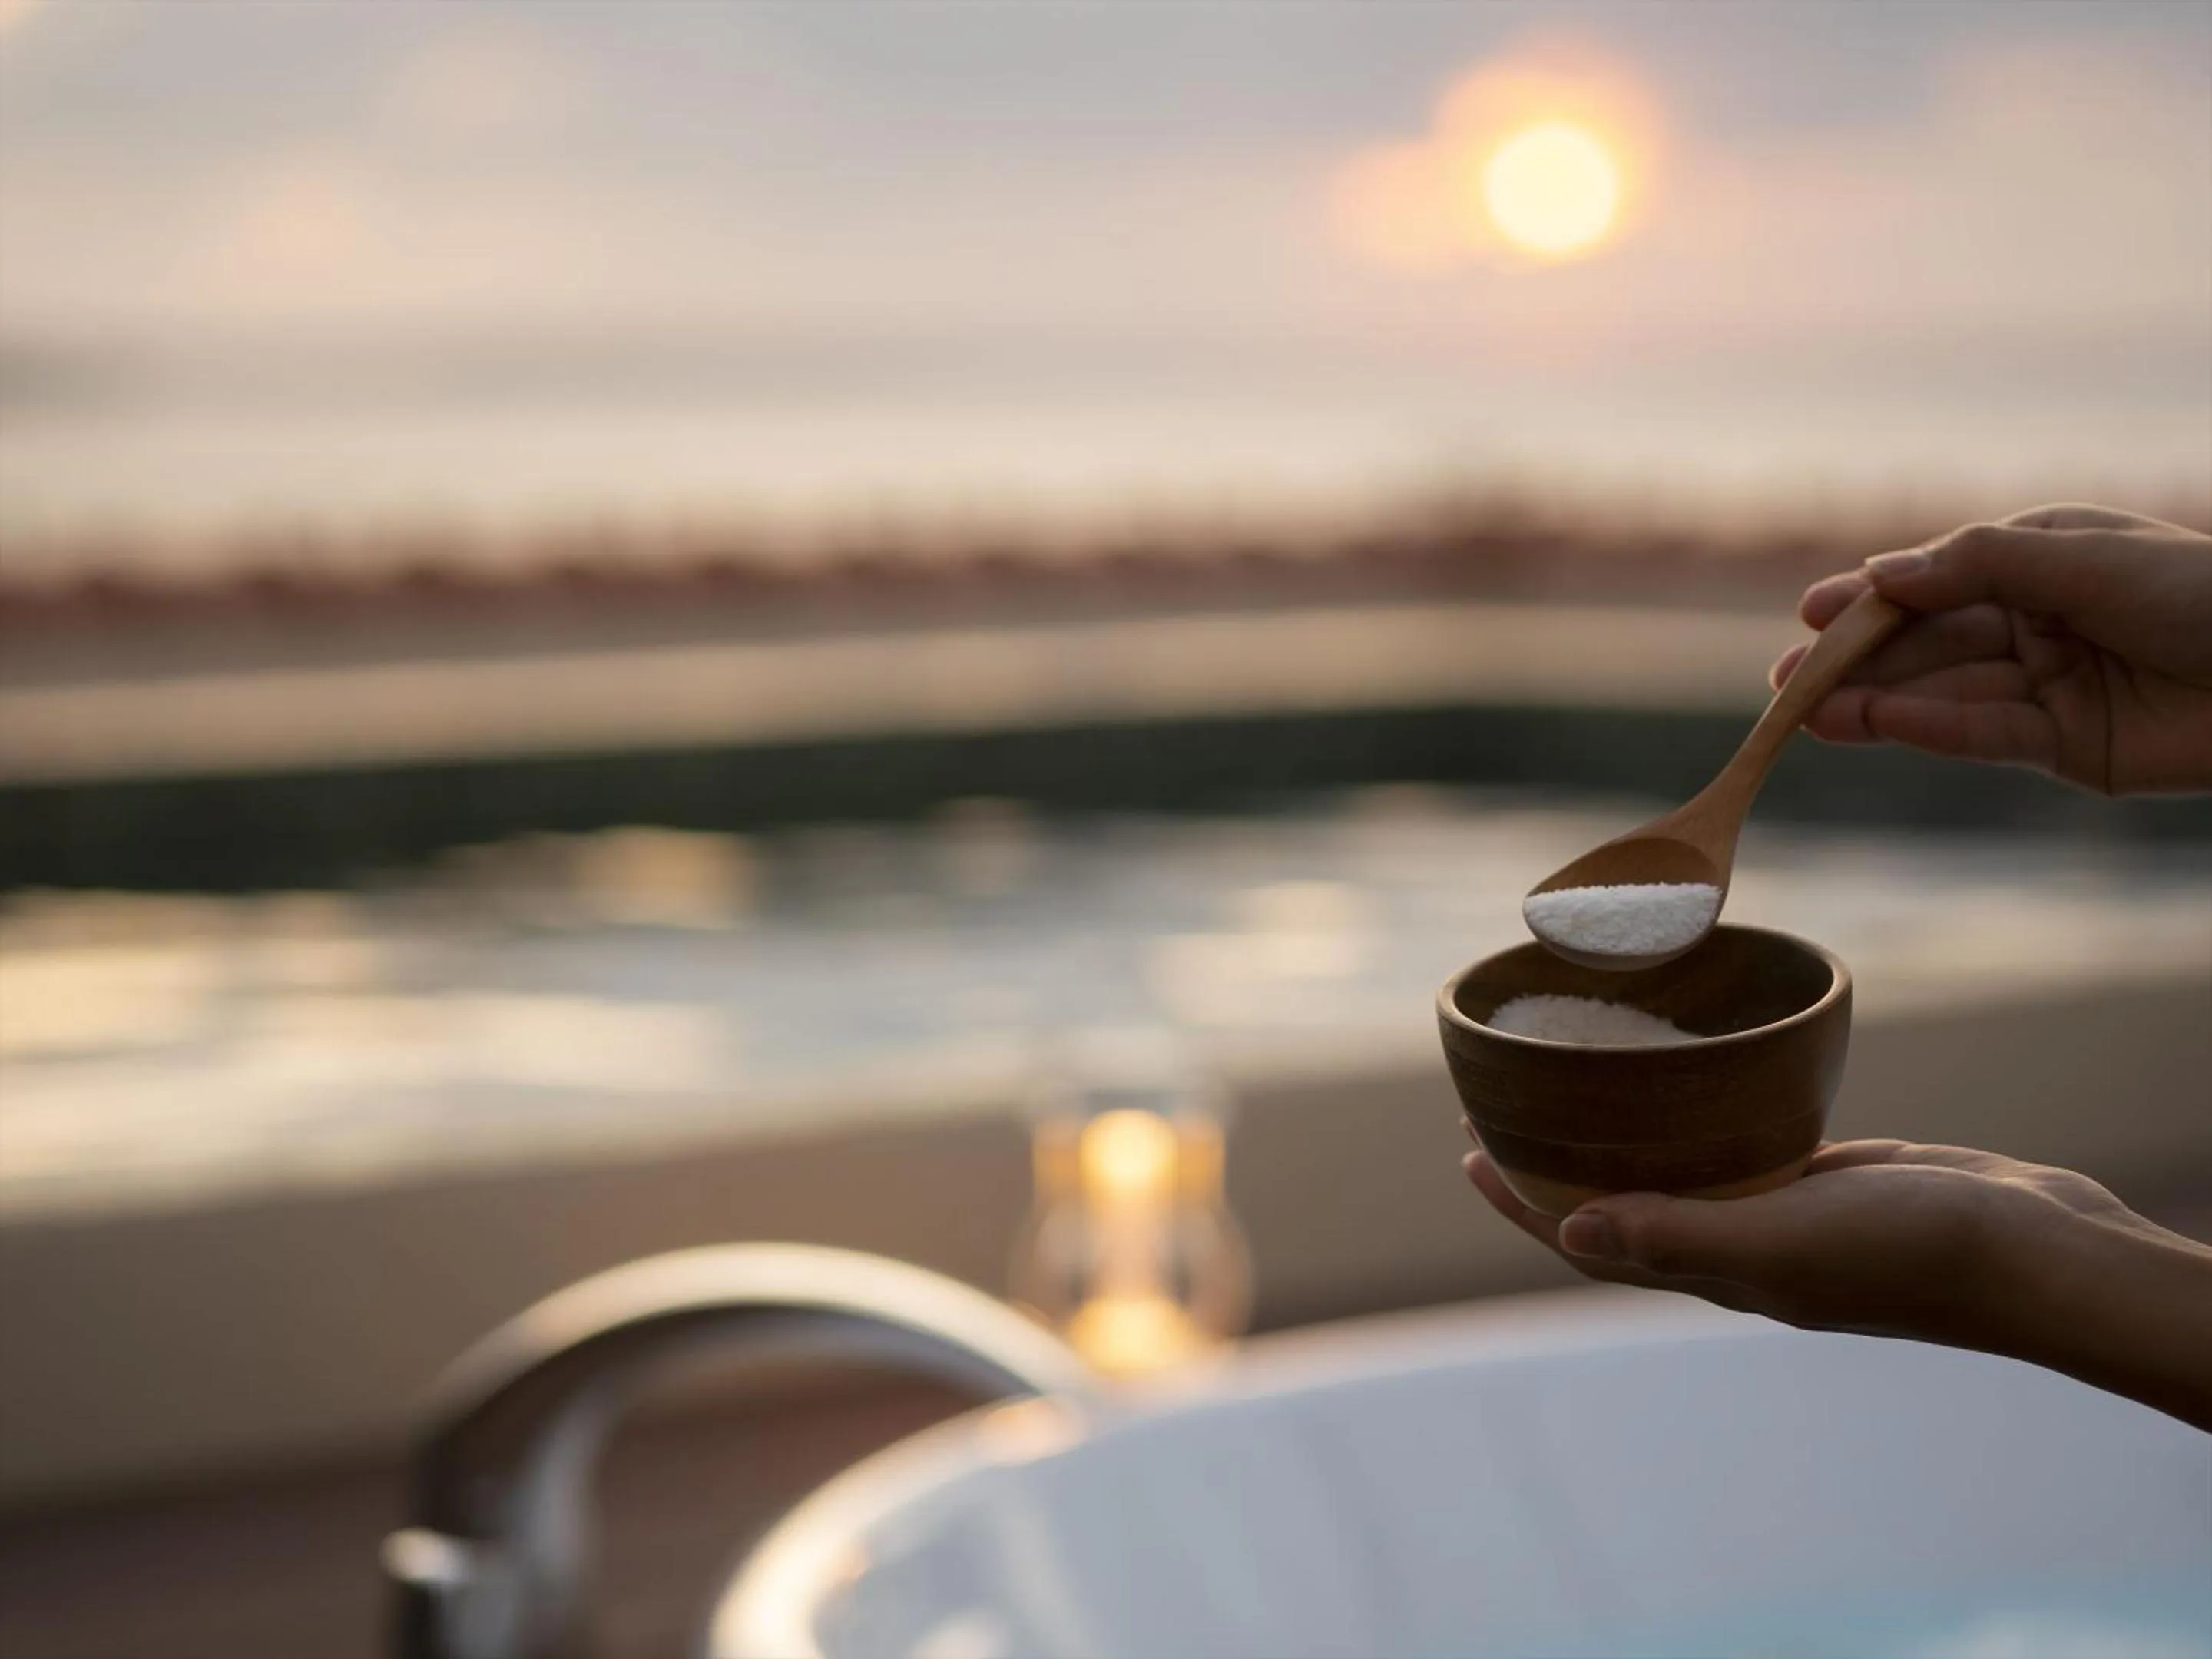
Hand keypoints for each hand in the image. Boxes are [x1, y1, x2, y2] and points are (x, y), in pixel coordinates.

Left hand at [1465, 1138, 2211, 1431]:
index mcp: (1716, 1271)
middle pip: (1622, 1204)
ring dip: (1625, 1138)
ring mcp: (1784, 1211)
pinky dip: (1703, 1116)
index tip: (1468, 1154)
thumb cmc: (1913, 1255)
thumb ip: (1682, 1238)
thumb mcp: (1786, 1245)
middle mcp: (1739, 1244)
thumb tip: (1573, 1231)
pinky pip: (1743, 1143)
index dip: (1524, 1204)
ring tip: (1581, 1086)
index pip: (1591, 1238)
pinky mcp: (1828, 1174)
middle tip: (1507, 1105)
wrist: (2035, 1252)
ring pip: (1679, 1171)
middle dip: (1560, 1164)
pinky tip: (1691, 1079)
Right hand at [1769, 504, 2211, 795]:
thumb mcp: (2082, 558)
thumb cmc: (2199, 592)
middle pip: (1928, 642)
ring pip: (1943, 693)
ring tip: (1806, 714)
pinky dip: (1928, 730)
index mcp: (2040, 559)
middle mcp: (2034, 621)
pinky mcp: (2064, 746)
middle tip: (1784, 682)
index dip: (1872, 598)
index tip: (1811, 614)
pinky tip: (1876, 725)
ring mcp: (2047, 686)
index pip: (1936, 580)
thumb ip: (1977, 565)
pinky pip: (1983, 735)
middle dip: (1856, 661)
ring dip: (1873, 704)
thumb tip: (1882, 575)